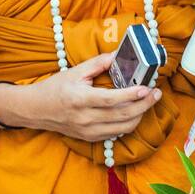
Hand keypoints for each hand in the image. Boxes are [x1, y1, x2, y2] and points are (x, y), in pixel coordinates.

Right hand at [11, 52, 161, 141]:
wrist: (37, 110)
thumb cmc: (56, 88)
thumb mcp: (75, 71)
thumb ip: (99, 63)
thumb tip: (118, 55)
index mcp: (80, 99)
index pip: (111, 99)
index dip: (130, 94)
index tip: (145, 87)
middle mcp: (85, 118)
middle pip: (122, 115)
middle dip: (144, 104)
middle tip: (156, 93)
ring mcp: (88, 131)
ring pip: (123, 127)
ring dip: (140, 114)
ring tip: (149, 101)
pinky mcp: (90, 138)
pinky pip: (116, 133)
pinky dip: (128, 123)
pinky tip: (134, 111)